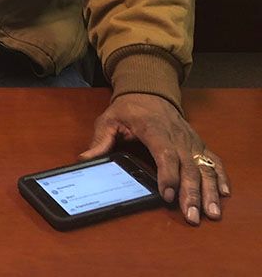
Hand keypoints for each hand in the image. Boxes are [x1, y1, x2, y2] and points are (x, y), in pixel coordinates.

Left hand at [80, 93, 229, 224]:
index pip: (165, 154)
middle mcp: (177, 136)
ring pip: (204, 167)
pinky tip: (223, 193)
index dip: (168, 175)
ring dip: (209, 190)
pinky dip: (220, 177)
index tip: (167, 195)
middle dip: (191, 193)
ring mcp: (191, 141)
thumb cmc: (129, 108)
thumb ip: (100, 140)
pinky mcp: (198, 144)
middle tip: (191, 216)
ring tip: (211, 212)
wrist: (149, 91)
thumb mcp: (108, 119)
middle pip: (188, 167)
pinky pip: (213, 160)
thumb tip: (85, 158)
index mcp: (154, 129)